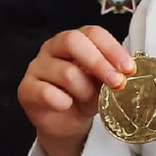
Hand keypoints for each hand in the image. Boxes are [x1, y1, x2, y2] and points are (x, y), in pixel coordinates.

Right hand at [17, 27, 133, 155]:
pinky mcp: (26, 89)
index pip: (92, 33)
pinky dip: (63, 102)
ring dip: (84, 90)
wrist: (65, 122)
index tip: (129, 69)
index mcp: (74, 40)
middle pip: (73, 41)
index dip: (112, 48)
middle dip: (99, 63)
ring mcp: (36, 67)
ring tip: (88, 101)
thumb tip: (128, 73)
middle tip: (117, 83)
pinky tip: (67, 106)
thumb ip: (111, 72)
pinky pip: (47, 92)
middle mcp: (52, 47)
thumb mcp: (102, 82)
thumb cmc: (86, 95)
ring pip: (66, 72)